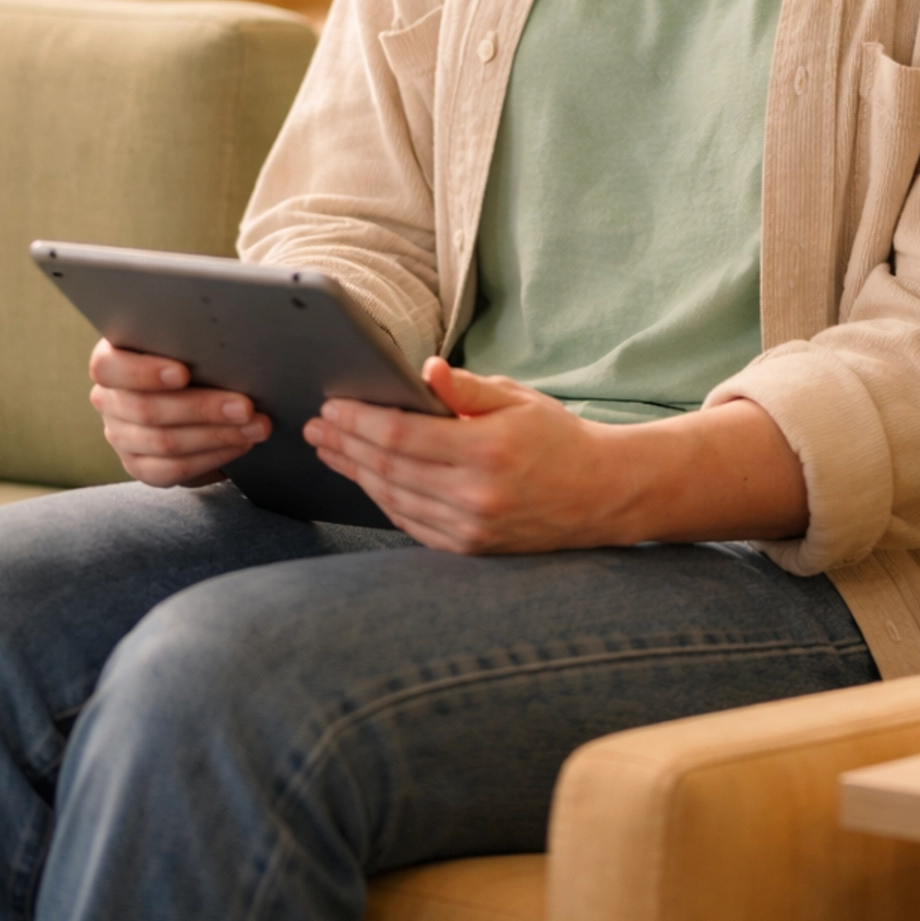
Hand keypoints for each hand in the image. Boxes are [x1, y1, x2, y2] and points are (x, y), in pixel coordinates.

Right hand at [88, 338, 271, 486]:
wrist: (195, 397)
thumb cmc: (193, 358)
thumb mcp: (187, 345)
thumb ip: (193, 345)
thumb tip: (229, 347)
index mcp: (110, 361)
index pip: (108, 367)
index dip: (144, 371)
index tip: (184, 373)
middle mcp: (108, 400)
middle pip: (146, 409)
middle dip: (203, 408)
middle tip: (245, 407)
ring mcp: (120, 436)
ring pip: (164, 442)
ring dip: (217, 435)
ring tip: (255, 427)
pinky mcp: (139, 466)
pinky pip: (172, 469)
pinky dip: (212, 457)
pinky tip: (239, 445)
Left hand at [304, 358, 808, 552]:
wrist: (602, 495)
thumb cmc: (559, 438)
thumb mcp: (519, 400)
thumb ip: (468, 389)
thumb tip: (424, 370)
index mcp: (488, 452)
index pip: (403, 438)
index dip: (360, 421)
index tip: (333, 405)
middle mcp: (477, 497)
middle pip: (389, 470)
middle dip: (347, 445)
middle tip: (316, 426)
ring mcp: (472, 529)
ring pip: (394, 499)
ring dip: (356, 473)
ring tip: (329, 449)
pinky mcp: (471, 550)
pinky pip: (411, 523)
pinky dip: (383, 499)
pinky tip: (365, 477)